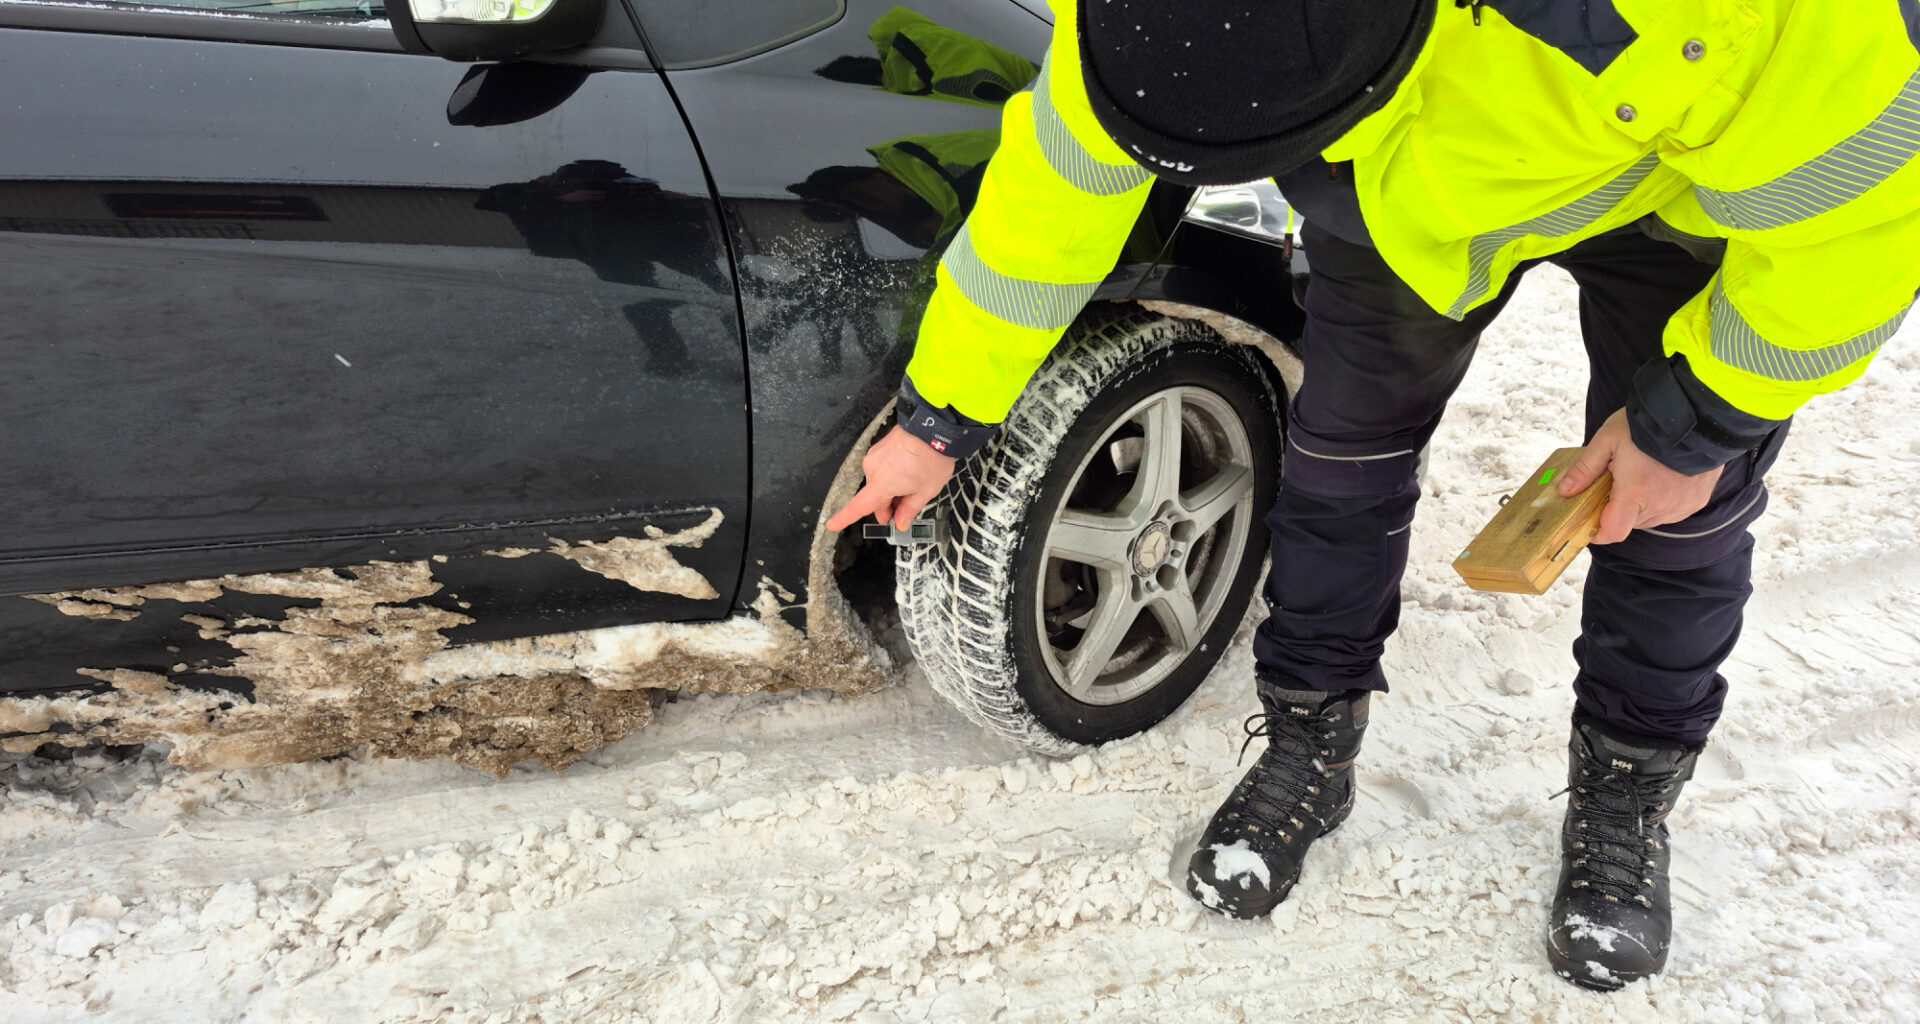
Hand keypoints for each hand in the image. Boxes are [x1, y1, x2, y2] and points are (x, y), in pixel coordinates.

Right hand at [825, 426, 956, 531]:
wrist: (933, 428)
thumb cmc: (931, 459)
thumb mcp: (925, 491)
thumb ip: (909, 510)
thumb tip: (900, 523)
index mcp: (881, 484)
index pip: (858, 507)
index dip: (843, 518)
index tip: (831, 524)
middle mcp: (872, 469)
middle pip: (874, 496)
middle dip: (888, 506)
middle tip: (906, 508)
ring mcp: (874, 456)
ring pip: (879, 482)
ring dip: (891, 488)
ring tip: (913, 483)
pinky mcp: (878, 447)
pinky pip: (881, 468)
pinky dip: (891, 474)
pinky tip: (908, 471)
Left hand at [1558, 409, 1721, 544]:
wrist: (1696, 413)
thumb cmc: (1649, 424)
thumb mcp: (1607, 439)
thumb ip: (1585, 468)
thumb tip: (1564, 491)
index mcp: (1635, 493)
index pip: (1613, 532)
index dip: (1598, 532)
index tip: (1589, 523)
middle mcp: (1660, 505)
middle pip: (1630, 522)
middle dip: (1618, 508)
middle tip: (1616, 482)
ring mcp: (1682, 505)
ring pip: (1651, 518)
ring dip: (1641, 505)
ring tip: (1642, 475)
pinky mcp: (1697, 501)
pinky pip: (1671, 511)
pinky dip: (1662, 501)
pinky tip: (1662, 477)